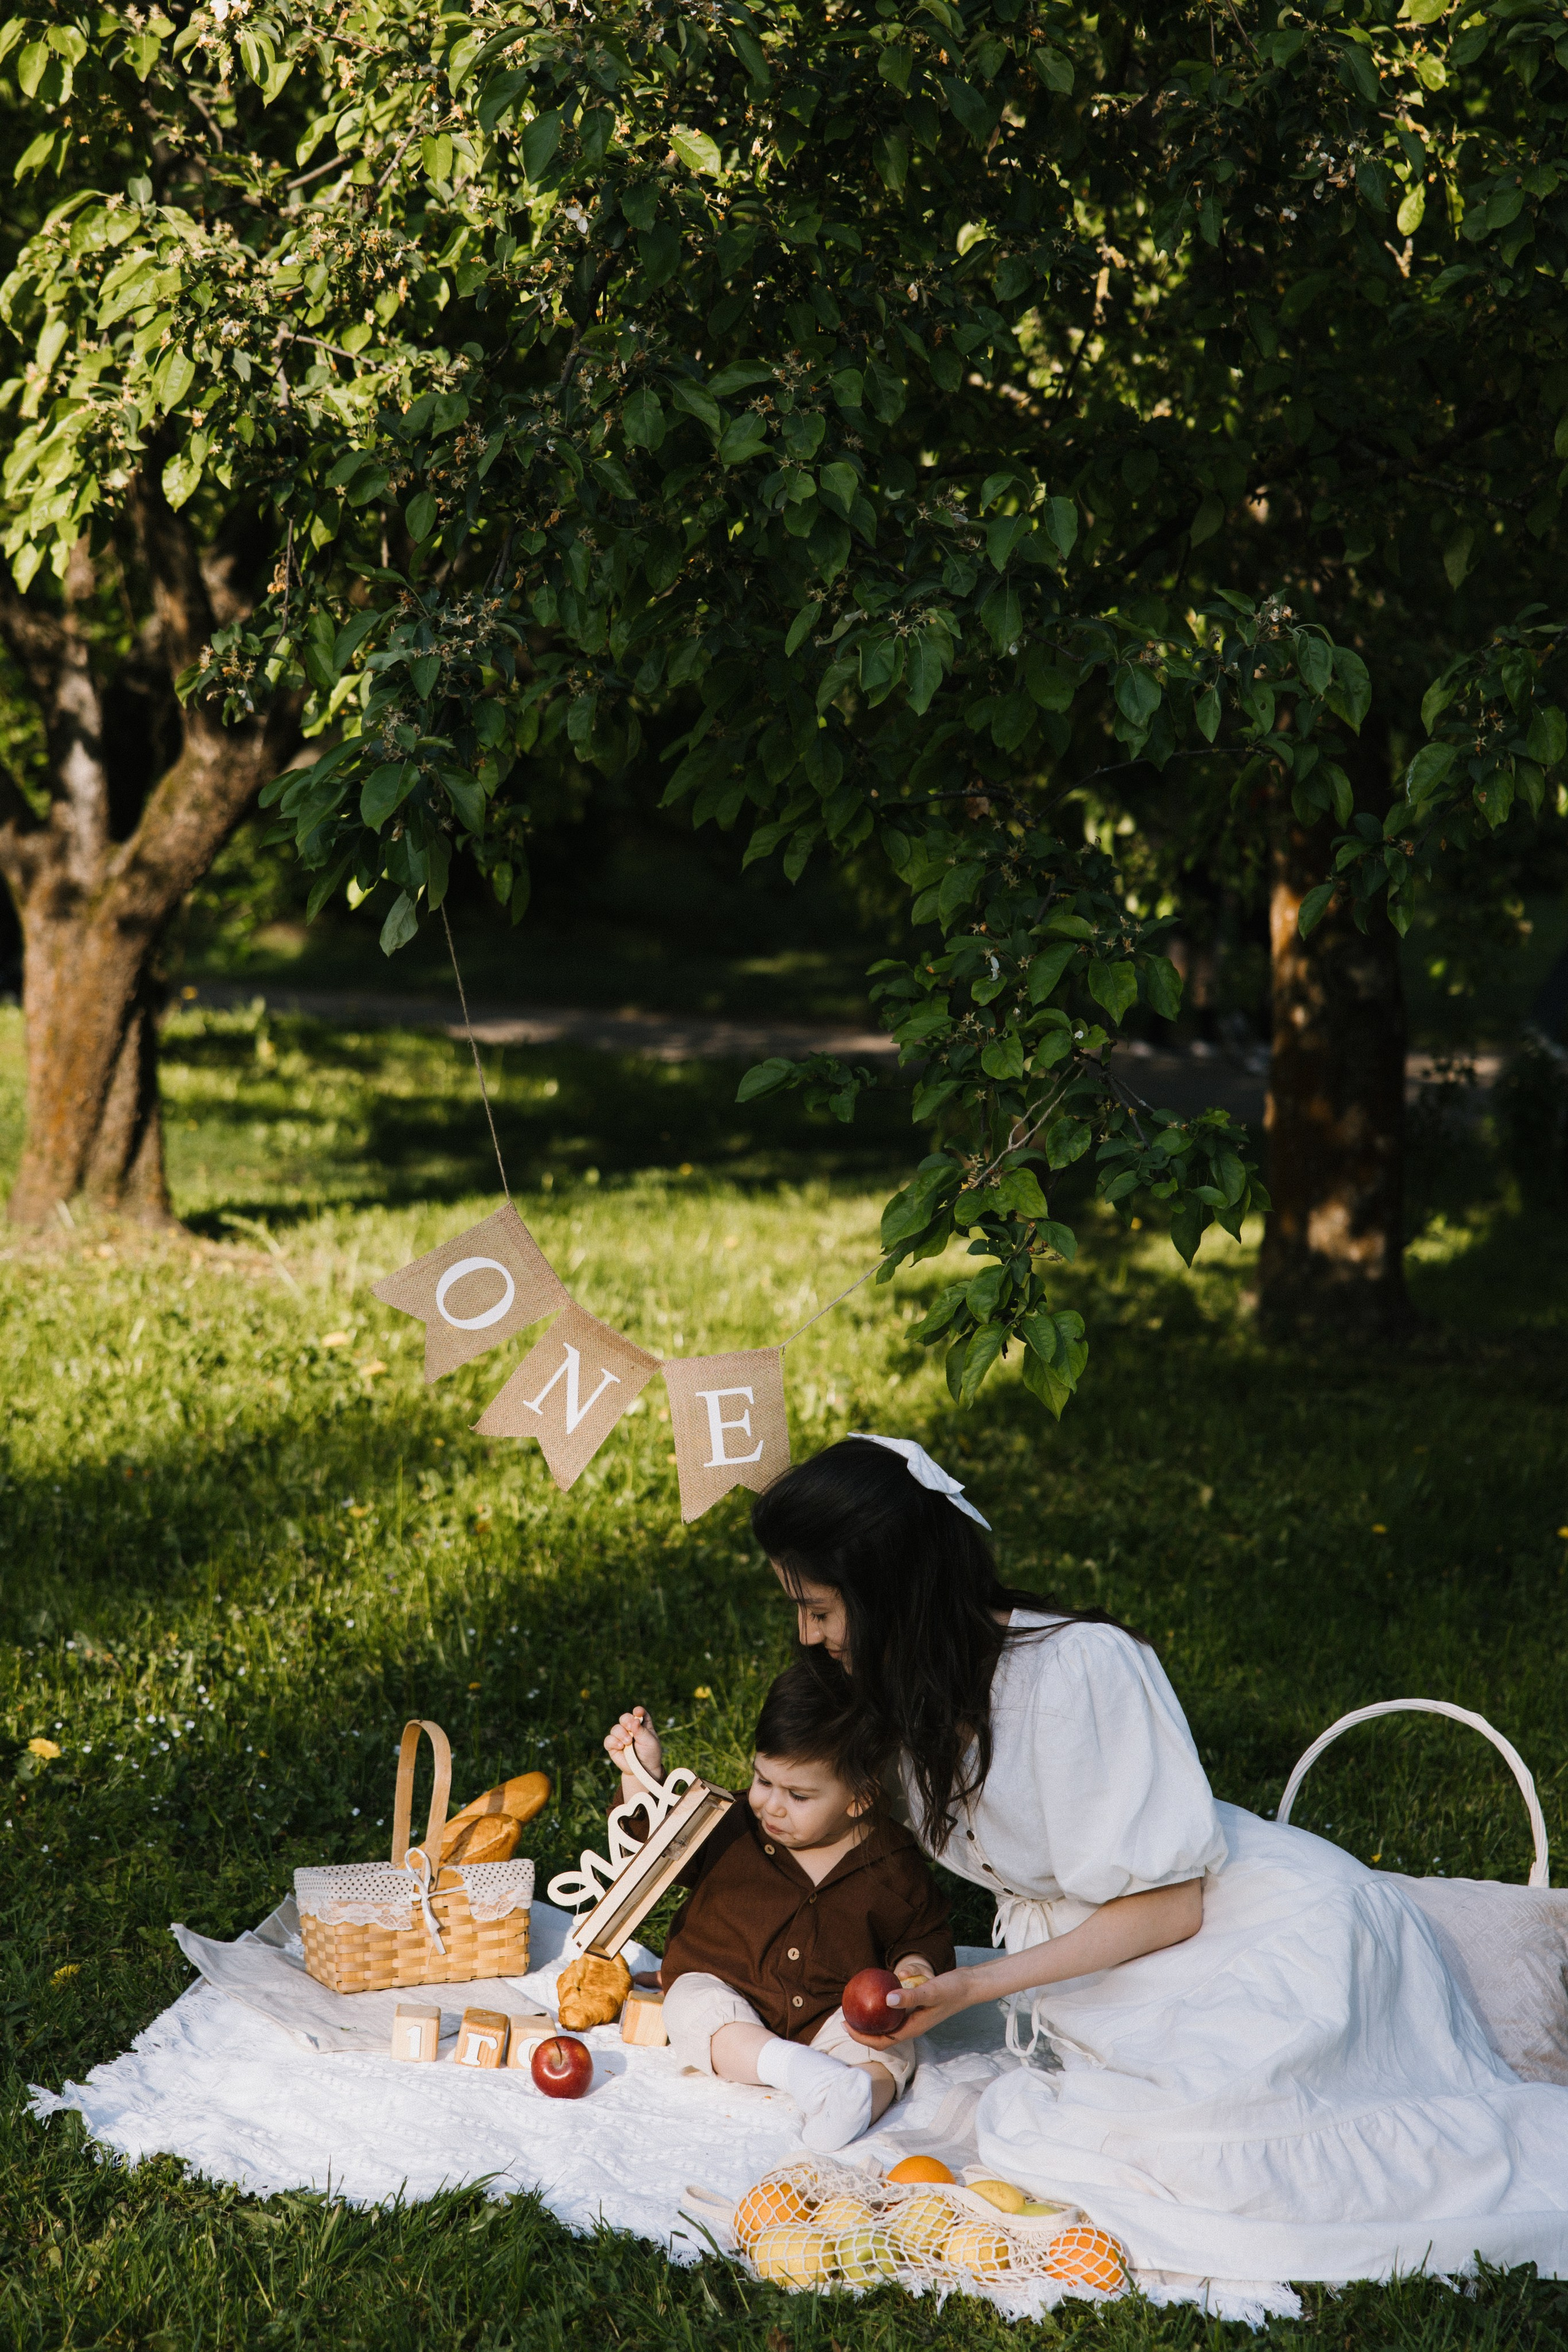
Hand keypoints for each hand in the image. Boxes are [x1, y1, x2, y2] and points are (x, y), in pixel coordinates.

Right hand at [603, 1705, 662, 1793]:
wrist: (642, 1770)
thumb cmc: (649, 1754)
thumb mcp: (650, 1742)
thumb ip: (642, 1731)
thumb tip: (635, 1720)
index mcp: (642, 1725)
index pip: (639, 1713)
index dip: (638, 1711)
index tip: (638, 1712)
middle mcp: (630, 1729)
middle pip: (625, 1718)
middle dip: (626, 1720)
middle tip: (630, 1727)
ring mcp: (621, 1737)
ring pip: (616, 1728)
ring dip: (621, 1733)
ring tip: (628, 1742)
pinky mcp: (613, 1746)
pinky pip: (608, 1740)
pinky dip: (613, 1741)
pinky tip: (620, 1746)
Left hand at [843, 1965, 976, 2047]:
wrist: (969, 1985)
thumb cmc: (952, 1989)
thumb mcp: (930, 1991)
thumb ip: (910, 1996)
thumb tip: (886, 1999)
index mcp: (914, 2028)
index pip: (883, 2040)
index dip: (863, 2037)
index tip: (846, 2026)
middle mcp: (912, 2025)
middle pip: (882, 2035)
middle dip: (863, 2030)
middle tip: (844, 2018)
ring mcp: (914, 2017)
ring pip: (888, 2023)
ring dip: (872, 2019)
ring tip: (855, 2008)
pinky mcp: (916, 2007)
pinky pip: (895, 2010)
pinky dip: (883, 2005)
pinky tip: (876, 1992)